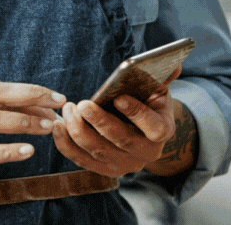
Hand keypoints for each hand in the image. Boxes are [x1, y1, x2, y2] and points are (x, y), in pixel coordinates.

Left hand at [52, 66, 184, 176]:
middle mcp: (146, 153)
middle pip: (122, 140)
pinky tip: (58, 126)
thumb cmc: (146, 102)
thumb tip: (173, 62)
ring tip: (67, 110)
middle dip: (99, 122)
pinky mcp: (104, 169)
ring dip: (79, 130)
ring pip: (99, 151)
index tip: (118, 98)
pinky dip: (66, 145)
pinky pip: (82, 160)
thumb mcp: (156, 89)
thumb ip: (162, 77)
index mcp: (163, 131)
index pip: (154, 127)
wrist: (139, 129)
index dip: (137, 113)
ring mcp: (125, 164)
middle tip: (81, 104)